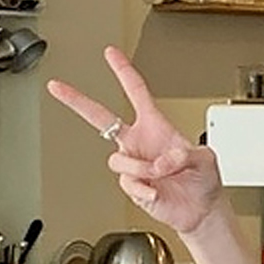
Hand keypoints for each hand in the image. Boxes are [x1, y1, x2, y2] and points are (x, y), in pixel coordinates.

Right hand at [47, 47, 224, 236]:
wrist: (200, 210)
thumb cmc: (203, 181)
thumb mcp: (206, 159)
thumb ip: (189, 154)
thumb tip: (166, 158)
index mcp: (156, 126)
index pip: (136, 92)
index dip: (123, 71)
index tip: (111, 53)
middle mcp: (139, 142)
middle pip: (99, 117)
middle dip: (77, 101)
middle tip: (58, 87)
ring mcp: (134, 164)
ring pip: (118, 159)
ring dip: (142, 167)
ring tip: (162, 174)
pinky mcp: (132, 185)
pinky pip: (128, 182)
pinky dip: (144, 188)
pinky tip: (156, 191)